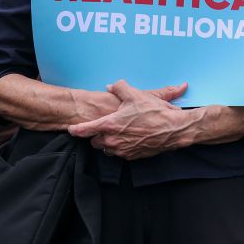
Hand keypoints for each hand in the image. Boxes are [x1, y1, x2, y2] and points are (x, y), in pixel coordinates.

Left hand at [67, 80, 189, 159]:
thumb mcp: (136, 94)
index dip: (75, 129)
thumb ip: (120, 88)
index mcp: (110, 125)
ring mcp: (122, 150)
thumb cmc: (154, 112)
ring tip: (118, 132)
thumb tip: (111, 86)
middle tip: (105, 126)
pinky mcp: (132, 156)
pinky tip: (130, 138)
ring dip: (108, 142)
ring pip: (107, 149)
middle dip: (96, 135)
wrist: (173, 129)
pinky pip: (120, 153)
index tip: (70, 128)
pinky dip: (121, 147)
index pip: (85, 130)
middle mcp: (113, 140)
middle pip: (94, 142)